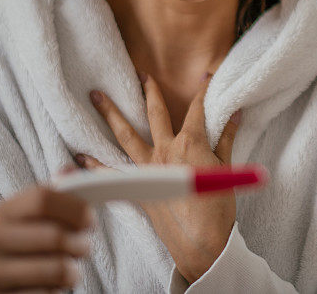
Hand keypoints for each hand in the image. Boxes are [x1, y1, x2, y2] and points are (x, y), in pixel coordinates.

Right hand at [0, 165, 92, 292]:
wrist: (12, 286)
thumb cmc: (37, 245)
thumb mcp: (46, 217)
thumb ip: (59, 193)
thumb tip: (70, 170)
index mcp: (4, 211)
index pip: (43, 198)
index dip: (75, 208)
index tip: (90, 221)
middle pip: (53, 235)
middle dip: (80, 243)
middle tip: (84, 248)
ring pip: (55, 268)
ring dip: (73, 271)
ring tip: (71, 270)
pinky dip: (57, 291)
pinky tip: (53, 288)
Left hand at [80, 71, 241, 282]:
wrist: (201, 242)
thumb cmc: (217, 207)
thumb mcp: (227, 169)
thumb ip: (227, 138)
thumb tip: (236, 113)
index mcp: (190, 143)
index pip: (197, 109)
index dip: (204, 91)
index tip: (206, 76)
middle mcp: (165, 151)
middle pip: (155, 114)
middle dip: (148, 91)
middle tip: (140, 73)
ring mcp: (148, 169)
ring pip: (125, 136)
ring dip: (110, 114)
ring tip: (96, 97)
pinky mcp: (138, 189)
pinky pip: (112, 175)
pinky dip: (94, 165)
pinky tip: (80, 156)